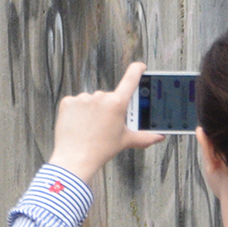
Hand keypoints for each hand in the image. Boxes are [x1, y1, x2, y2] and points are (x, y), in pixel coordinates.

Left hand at [47, 61, 165, 180]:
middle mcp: (100, 96)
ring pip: (90, 100)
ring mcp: (82, 98)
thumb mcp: (126, 141)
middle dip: (108, 108)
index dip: (137, 70)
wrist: (75, 159)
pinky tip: (77, 124)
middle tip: (104, 125)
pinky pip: (75, 103)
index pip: (131, 79)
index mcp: (118, 103)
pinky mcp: (67, 102)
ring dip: (91, 110)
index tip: (140, 67)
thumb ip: (145, 137)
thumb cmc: (101, 150)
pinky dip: (76, 112)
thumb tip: (160, 137)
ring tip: (89, 128)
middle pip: (108, 97)